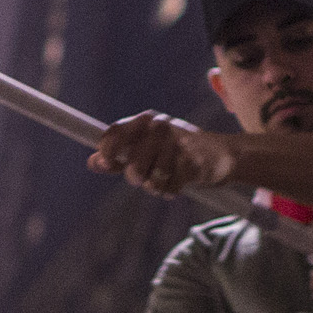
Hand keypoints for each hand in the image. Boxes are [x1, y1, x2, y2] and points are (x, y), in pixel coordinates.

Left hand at [90, 110, 236, 197]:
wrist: (221, 154)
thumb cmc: (178, 153)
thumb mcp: (146, 151)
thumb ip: (119, 158)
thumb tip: (91, 162)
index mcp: (146, 121)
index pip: (116, 132)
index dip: (106, 150)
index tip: (104, 163)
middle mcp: (160, 127)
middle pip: (133, 164)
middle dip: (137, 177)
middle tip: (146, 178)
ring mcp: (178, 143)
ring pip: (151, 179)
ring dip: (155, 186)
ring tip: (165, 180)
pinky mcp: (192, 161)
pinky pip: (169, 187)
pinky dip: (170, 191)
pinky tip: (178, 184)